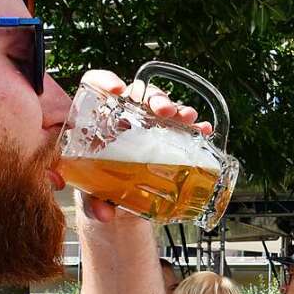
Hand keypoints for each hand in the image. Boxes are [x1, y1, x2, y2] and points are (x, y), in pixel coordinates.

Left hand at [71, 70, 212, 224]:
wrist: (116, 203)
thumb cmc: (96, 190)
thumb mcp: (90, 195)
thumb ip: (93, 202)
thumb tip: (104, 213)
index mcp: (96, 122)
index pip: (95, 87)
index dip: (105, 80)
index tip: (116, 90)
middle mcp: (122, 118)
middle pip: (136, 94)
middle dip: (152, 98)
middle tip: (162, 110)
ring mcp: (145, 128)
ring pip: (160, 107)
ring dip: (176, 109)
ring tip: (187, 118)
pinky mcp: (164, 140)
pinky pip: (179, 127)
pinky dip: (193, 127)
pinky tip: (203, 130)